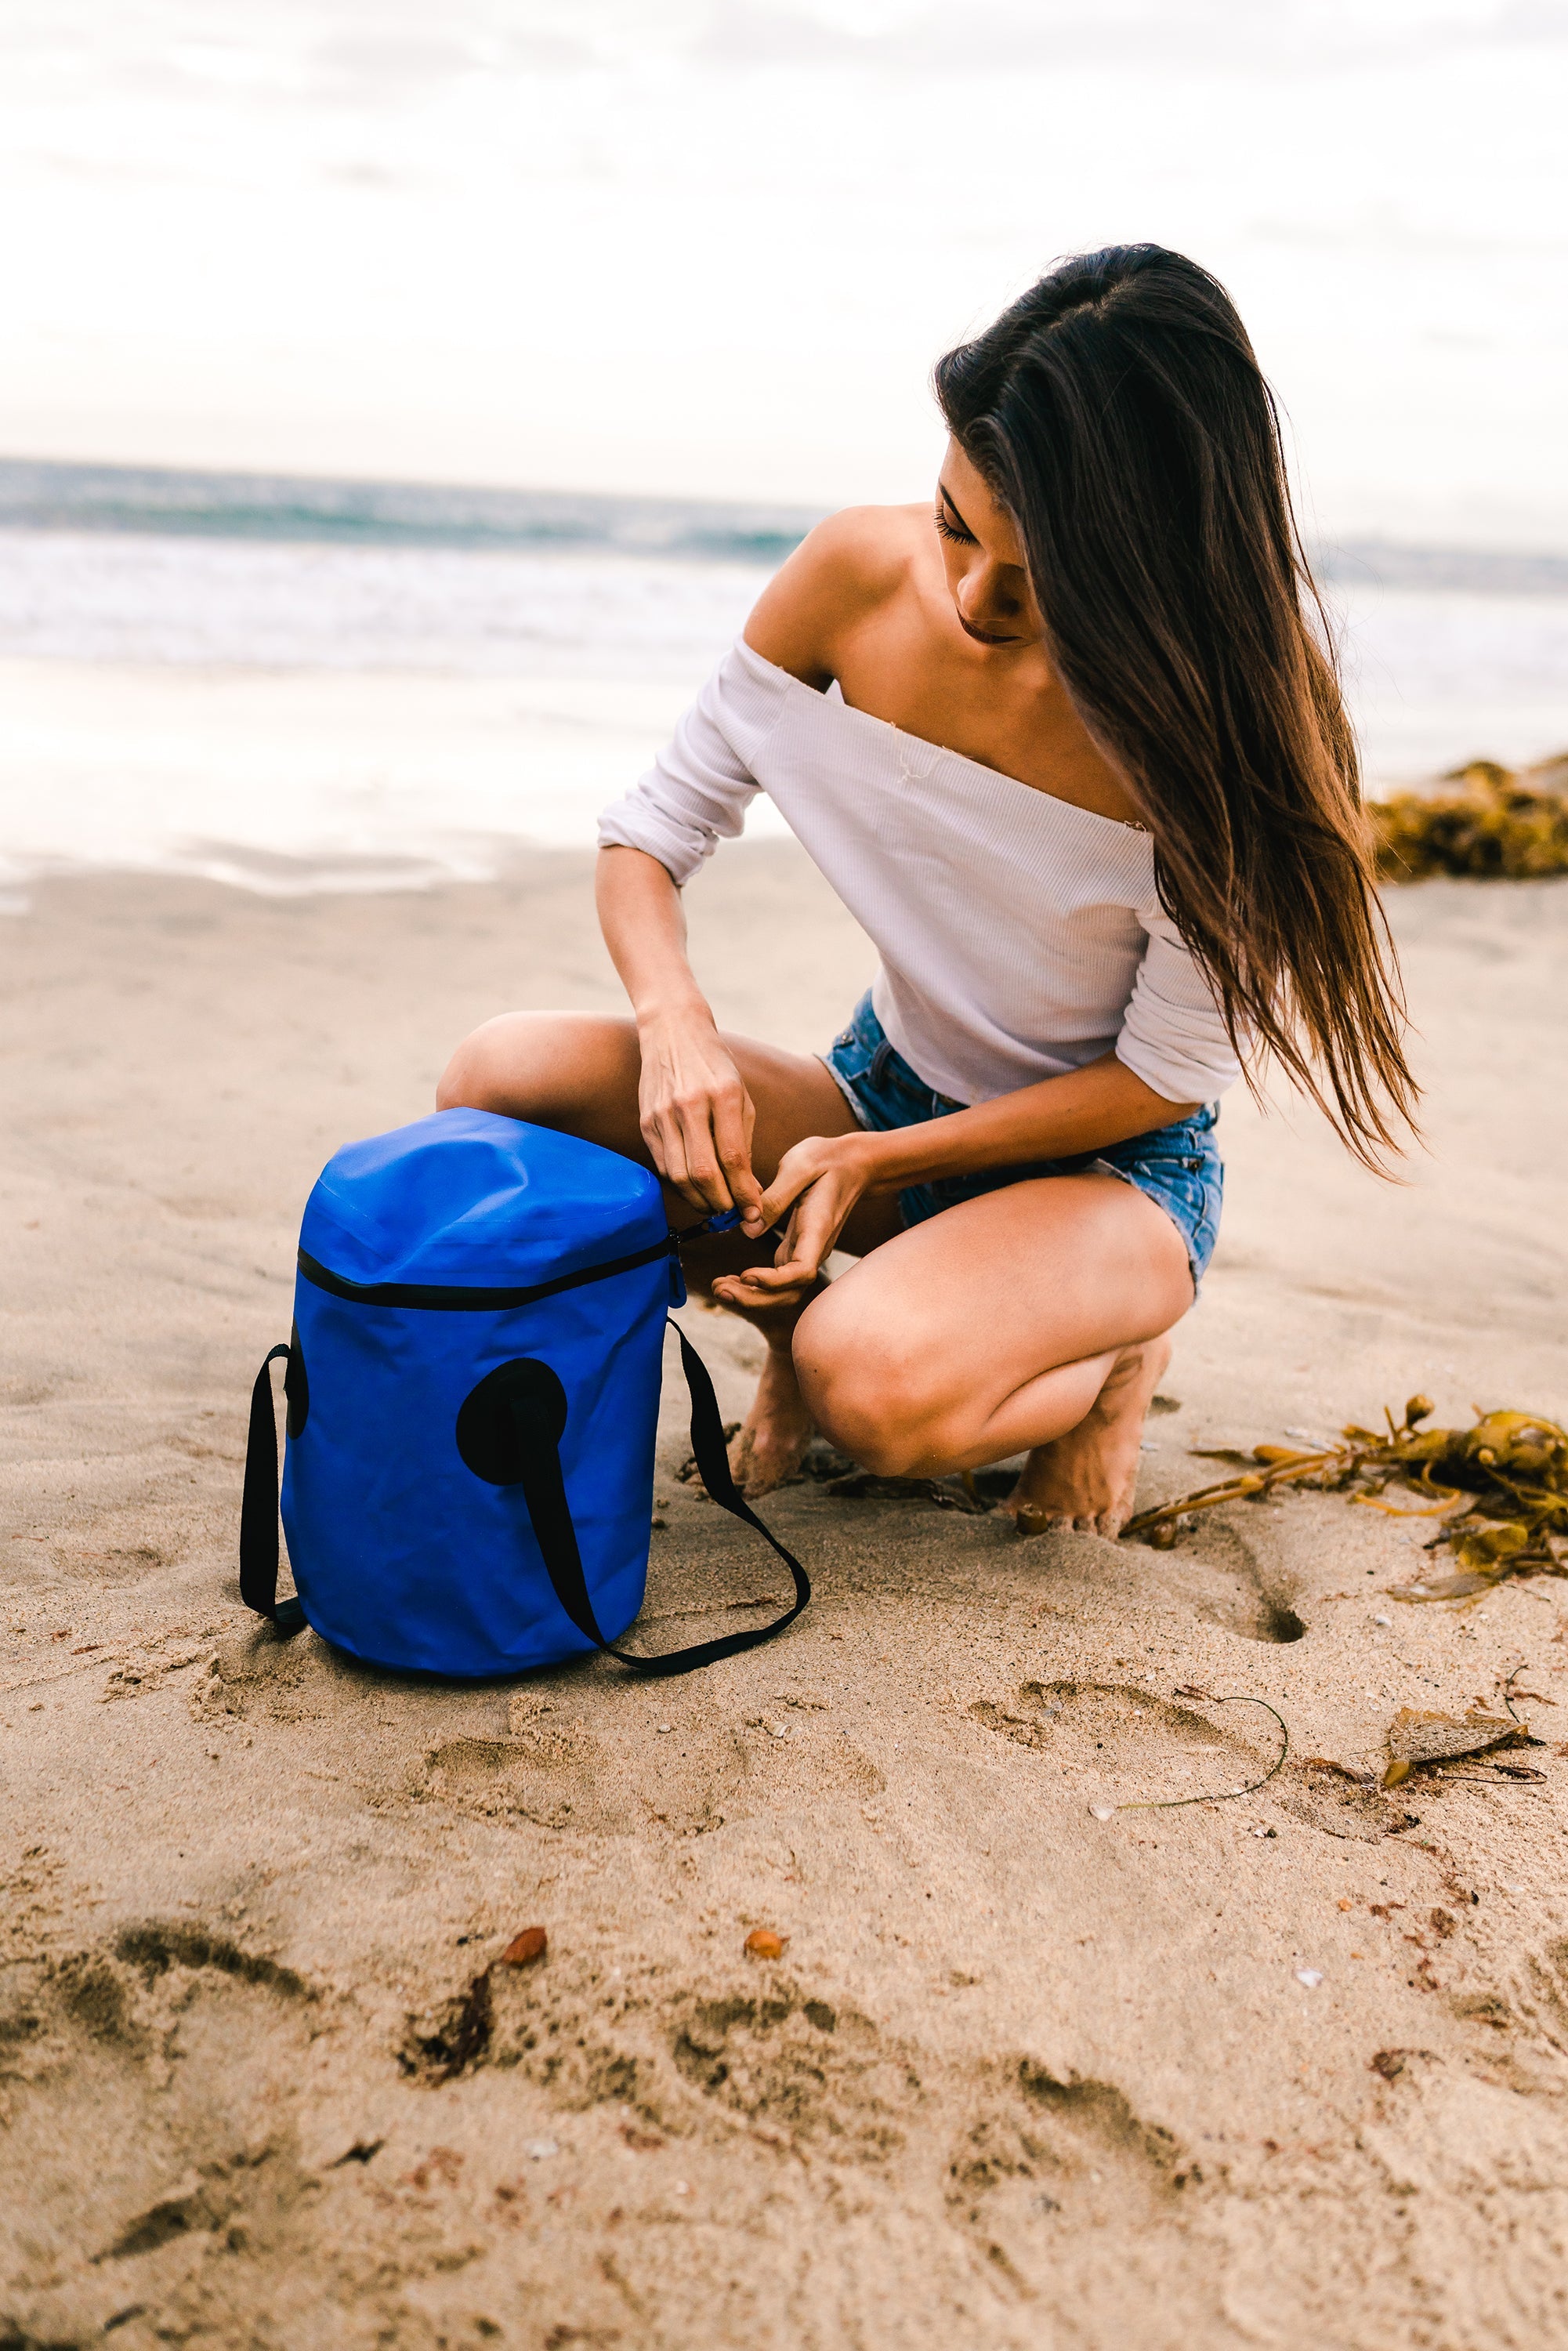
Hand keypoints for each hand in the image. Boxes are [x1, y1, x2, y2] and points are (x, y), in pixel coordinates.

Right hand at [636, 1010, 764, 1224]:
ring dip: (700, 1200)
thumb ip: (744, 1143)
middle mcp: (690, 1104)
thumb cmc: (715, 1066)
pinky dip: (681, 1185)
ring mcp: (663, 1114)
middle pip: (703, 1172)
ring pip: (679, 1175)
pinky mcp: (646, 1121)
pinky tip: (695, 1189)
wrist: (673, 1031)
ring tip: (716, 1207)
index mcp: (723, 1094)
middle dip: (722, 1203)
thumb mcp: (741, 1097)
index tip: (753, 1211)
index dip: (744, 1192)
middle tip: (734, 1215)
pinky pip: (663, 1165)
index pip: (733, 1157)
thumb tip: (750, 1190)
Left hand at [713, 1132, 877, 1308]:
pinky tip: (731, 1280)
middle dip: (754, 1298)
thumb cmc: (826, 1160)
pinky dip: (753, 1286)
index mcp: (818, 1228)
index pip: (801, 1271)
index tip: (745, 1274)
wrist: (852, 1164)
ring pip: (783, 1291)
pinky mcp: (795, 1249)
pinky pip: (777, 1280)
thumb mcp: (800, 1165)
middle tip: (719, 1290)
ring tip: (719, 1288)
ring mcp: (805, 1252)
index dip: (774, 1281)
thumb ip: (775, 1198)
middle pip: (790, 1292)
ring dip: (751, 1297)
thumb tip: (749, 1229)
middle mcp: (814, 1248)